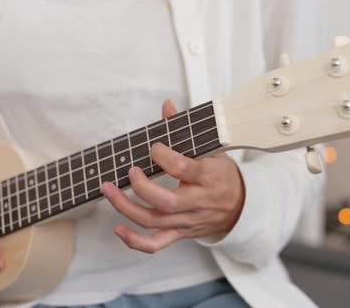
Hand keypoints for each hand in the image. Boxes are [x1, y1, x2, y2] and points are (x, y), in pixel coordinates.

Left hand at [101, 100, 244, 252]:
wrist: (241, 208)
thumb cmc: (223, 176)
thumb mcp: (213, 150)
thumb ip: (184, 130)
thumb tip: (166, 105)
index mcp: (208, 177)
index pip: (182, 168)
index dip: (162, 156)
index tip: (153, 147)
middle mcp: (197, 202)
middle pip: (164, 201)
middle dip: (140, 186)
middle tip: (130, 170)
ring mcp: (186, 220)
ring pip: (153, 221)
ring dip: (125, 207)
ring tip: (108, 189)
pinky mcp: (179, 233)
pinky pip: (155, 244)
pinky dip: (135, 241)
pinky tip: (118, 229)